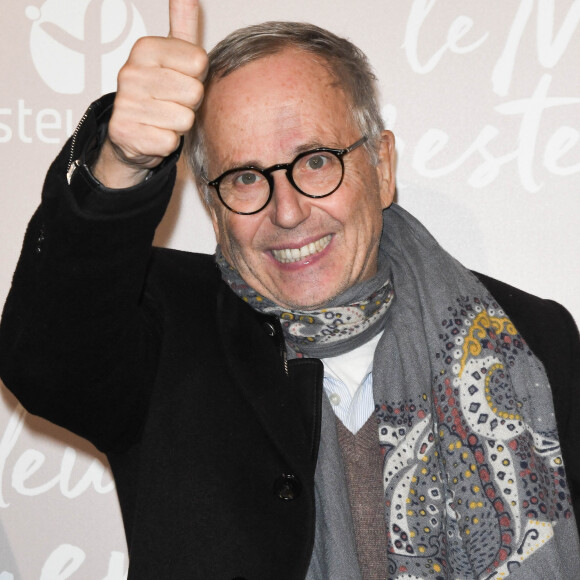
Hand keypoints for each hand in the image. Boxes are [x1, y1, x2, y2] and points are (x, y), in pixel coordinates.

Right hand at [92, 0, 207, 187]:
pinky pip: (170, 141)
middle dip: (190, 104)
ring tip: (164, 119)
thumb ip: (183, 23)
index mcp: (145, 49)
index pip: (200, 63)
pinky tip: (155, 134)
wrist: (131, 133)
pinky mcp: (127, 133)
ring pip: (184, 120)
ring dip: (179, 125)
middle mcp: (130, 73)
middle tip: (173, 103)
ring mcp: (126, 104)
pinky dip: (167, 143)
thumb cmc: (160, 92)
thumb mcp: (173, 54)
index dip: (197, 77)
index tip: (181, 79)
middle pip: (194, 93)